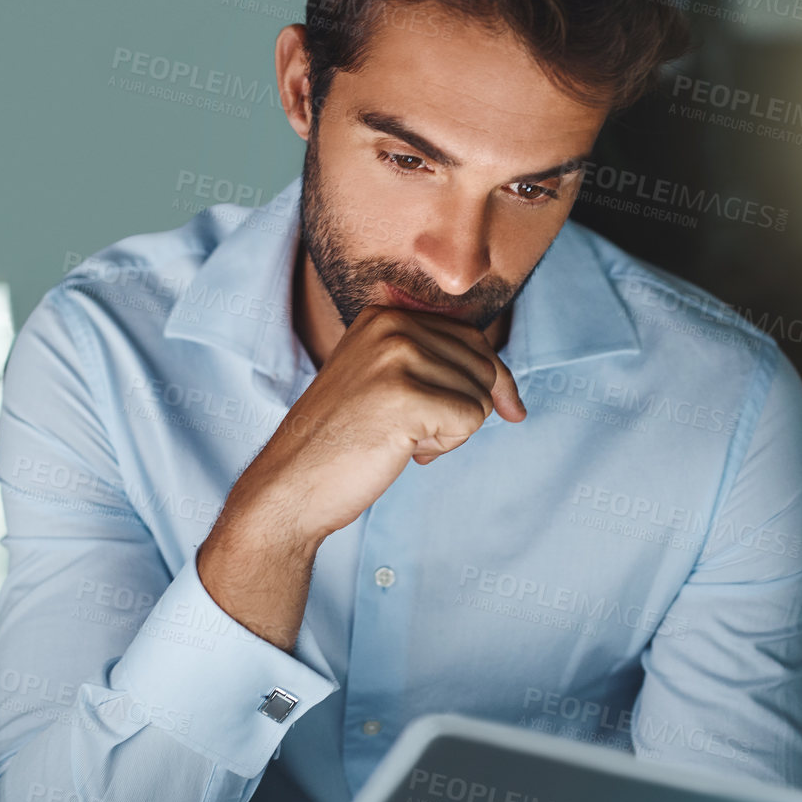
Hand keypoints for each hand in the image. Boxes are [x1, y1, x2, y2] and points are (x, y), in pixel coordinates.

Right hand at [198, 304, 523, 646]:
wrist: (289, 485)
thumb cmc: (341, 442)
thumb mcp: (382, 382)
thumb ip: (430, 366)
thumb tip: (504, 385)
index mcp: (384, 316)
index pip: (471, 337)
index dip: (495, 379)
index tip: (512, 409)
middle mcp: (391, 325)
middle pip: (482, 365)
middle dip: (464, 408)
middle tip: (413, 433)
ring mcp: (396, 358)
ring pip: (480, 396)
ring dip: (450, 431)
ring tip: (400, 440)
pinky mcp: (404, 396)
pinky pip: (470, 421)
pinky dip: (446, 446)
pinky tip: (405, 452)